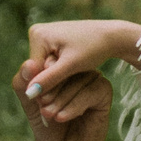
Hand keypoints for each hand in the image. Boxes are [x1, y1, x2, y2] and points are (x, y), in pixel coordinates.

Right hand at [15, 19, 140, 125]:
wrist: (112, 35)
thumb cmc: (94, 48)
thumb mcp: (71, 66)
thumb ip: (49, 79)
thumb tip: (28, 93)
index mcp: (38, 34)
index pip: (33, 71)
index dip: (43, 89)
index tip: (51, 107)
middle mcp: (37, 32)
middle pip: (37, 69)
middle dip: (49, 85)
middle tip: (59, 105)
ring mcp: (44, 36)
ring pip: (44, 68)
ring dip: (54, 81)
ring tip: (66, 94)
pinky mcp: (52, 41)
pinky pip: (51, 63)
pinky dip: (60, 73)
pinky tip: (71, 80)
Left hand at [18, 66, 109, 140]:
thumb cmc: (46, 125)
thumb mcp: (29, 101)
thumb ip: (24, 82)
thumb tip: (28, 63)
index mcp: (60, 66)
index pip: (51, 58)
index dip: (41, 75)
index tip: (34, 95)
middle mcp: (78, 69)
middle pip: (66, 67)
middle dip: (51, 86)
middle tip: (42, 105)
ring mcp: (92, 79)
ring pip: (78, 79)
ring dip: (61, 99)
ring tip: (49, 115)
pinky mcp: (104, 92)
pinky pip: (91, 91)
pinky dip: (74, 105)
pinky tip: (62, 118)